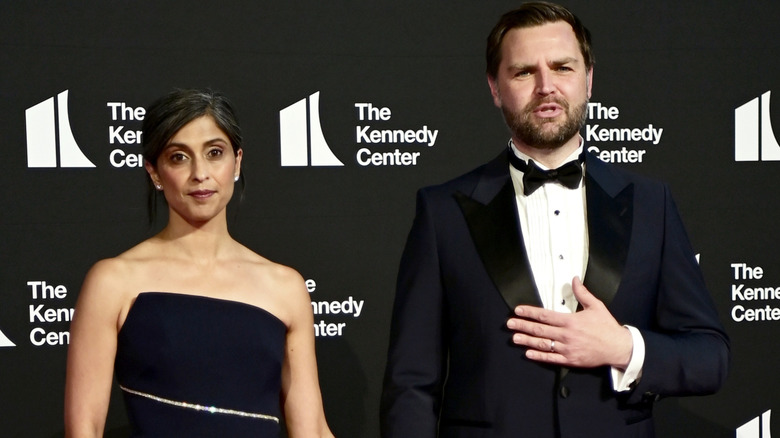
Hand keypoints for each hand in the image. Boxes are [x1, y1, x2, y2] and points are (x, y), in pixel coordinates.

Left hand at [506, 277, 632, 368]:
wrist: (618, 348)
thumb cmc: (606, 326)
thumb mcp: (596, 306)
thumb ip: (582, 293)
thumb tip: (574, 278)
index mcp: (570, 321)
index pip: (545, 315)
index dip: (530, 312)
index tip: (518, 310)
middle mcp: (566, 335)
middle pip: (540, 330)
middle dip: (523, 326)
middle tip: (509, 324)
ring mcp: (567, 348)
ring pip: (542, 344)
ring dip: (527, 341)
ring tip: (514, 338)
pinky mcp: (570, 360)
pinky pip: (551, 358)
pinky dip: (538, 356)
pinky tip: (528, 354)